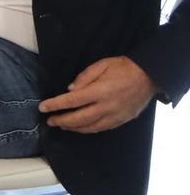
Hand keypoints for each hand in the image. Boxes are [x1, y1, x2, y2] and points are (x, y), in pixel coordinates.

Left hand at [39, 56, 157, 132]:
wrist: (150, 75)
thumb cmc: (124, 67)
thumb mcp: (101, 64)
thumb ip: (84, 77)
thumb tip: (70, 89)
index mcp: (99, 91)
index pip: (71, 101)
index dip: (55, 105)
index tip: (42, 107)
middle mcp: (107, 106)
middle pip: (79, 119)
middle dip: (61, 121)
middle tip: (49, 120)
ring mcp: (116, 115)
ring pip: (91, 127)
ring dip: (74, 128)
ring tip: (62, 125)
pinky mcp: (123, 120)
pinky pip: (103, 128)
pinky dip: (89, 129)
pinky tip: (81, 127)